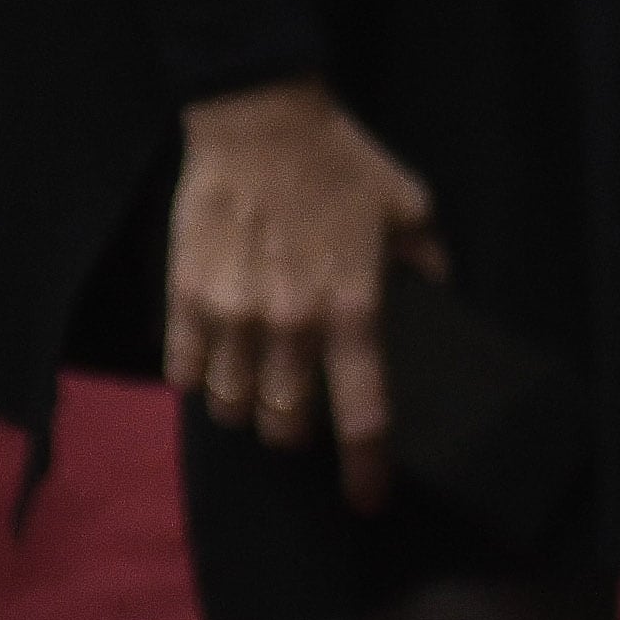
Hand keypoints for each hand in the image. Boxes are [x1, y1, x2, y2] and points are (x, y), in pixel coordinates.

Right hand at [165, 76, 448, 512]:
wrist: (260, 119)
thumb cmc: (342, 165)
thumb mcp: (412, 212)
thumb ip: (428, 268)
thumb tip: (436, 303)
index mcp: (354, 312)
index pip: (364, 416)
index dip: (367, 470)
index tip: (367, 501)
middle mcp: (291, 325)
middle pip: (285, 425)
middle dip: (296, 439)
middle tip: (303, 427)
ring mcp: (232, 313)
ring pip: (231, 405)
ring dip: (247, 411)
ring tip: (258, 395)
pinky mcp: (186, 294)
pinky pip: (183, 369)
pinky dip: (197, 381)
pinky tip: (213, 369)